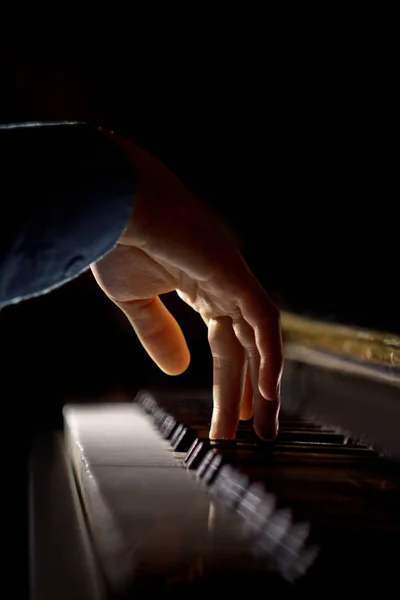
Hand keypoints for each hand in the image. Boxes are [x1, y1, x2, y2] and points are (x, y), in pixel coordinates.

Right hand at [91, 134, 282, 439]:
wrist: (112, 202)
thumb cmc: (117, 239)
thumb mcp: (134, 300)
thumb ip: (157, 333)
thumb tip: (177, 369)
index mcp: (203, 289)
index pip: (224, 344)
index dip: (228, 383)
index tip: (229, 418)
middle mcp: (224, 286)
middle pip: (245, 348)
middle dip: (248, 393)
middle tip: (253, 434)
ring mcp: (232, 278)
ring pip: (259, 340)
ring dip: (263, 385)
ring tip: (263, 428)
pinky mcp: (234, 273)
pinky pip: (263, 320)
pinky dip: (269, 354)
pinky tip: (269, 391)